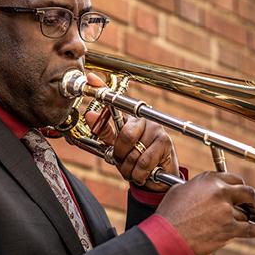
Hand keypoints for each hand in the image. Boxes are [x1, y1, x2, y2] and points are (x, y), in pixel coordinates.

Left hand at [84, 73, 178, 191]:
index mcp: (131, 118)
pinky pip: (143, 162)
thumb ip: (105, 133)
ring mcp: (156, 129)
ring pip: (133, 152)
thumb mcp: (117, 147)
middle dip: (120, 155)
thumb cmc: (137, 159)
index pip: (115, 100)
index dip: (101, 88)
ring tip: (134, 169)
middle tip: (123, 161)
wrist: (158, 178)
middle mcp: (144, 119)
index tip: (90, 77)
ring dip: (129, 168)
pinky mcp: (165, 142)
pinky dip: (138, 173)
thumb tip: (89, 116)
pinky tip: (143, 173)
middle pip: (125, 135)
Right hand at [155, 171, 254, 254]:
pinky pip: (251, 229)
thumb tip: (205, 190)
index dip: (239, 186)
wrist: (167, 237)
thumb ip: (198, 187)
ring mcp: (226, 210)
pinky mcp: (229, 228)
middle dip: (252, 199)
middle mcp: (219, 191)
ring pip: (246, 213)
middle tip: (253, 204)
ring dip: (248, 217)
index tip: (240, 193)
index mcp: (208, 180)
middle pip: (246, 192)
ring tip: (252, 220)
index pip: (233, 178)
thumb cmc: (169, 216)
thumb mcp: (180, 191)